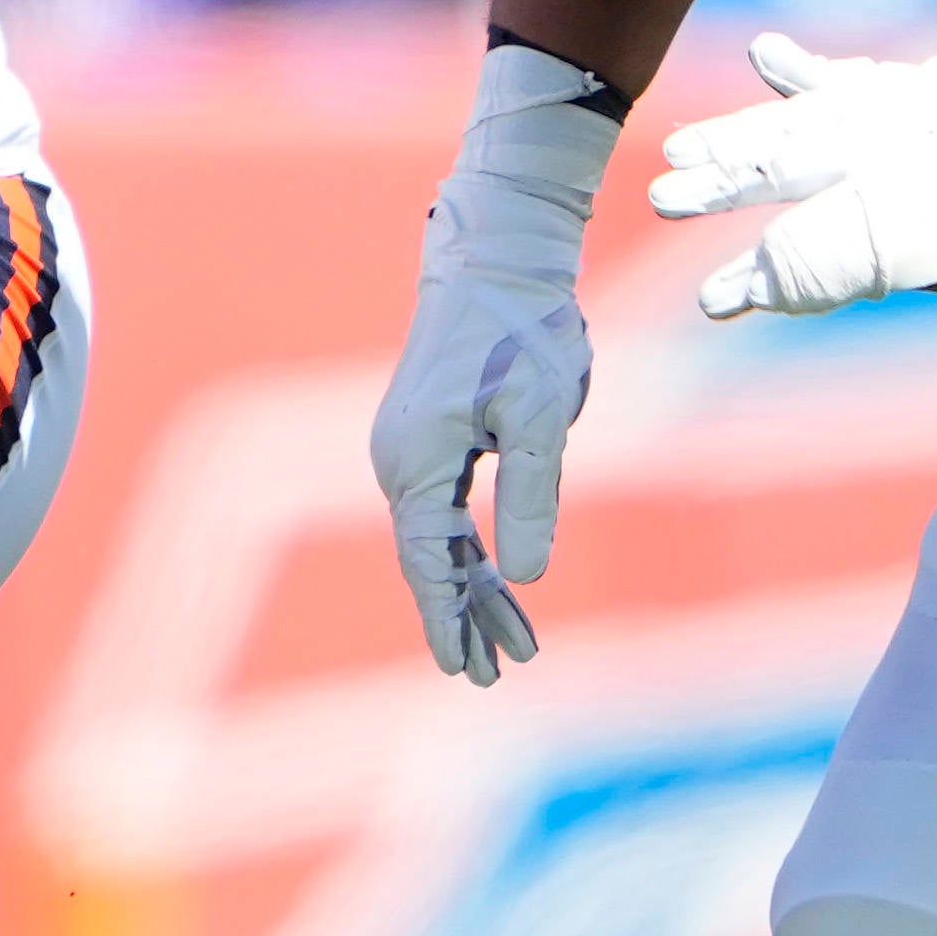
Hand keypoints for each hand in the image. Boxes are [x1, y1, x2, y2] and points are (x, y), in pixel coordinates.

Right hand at [372, 45, 619, 683]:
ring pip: (441, 540)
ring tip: (514, 648)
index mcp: (415, 461)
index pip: (425, 562)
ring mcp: (411, 450)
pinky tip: (502, 582)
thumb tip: (527, 575)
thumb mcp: (538, 417)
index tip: (462, 670)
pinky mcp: (431, 438)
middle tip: (494, 677)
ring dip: (475, 590)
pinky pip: (449, 511)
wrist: (498, 258)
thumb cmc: (521, 331)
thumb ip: (531, 496)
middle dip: (464, 619)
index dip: (447, 619)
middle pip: (430, 561)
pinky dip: (476, 550)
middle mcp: (398, 461)